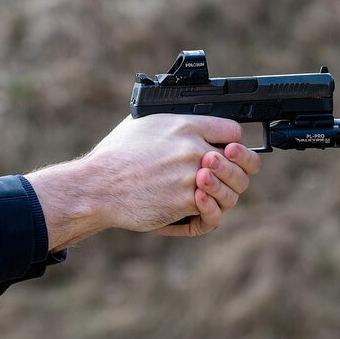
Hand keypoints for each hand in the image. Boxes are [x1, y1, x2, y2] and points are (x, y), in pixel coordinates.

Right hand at [26, 115, 261, 250]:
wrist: (97, 186)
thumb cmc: (115, 156)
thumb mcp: (144, 124)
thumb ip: (173, 125)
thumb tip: (188, 126)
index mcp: (185, 125)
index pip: (232, 130)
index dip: (234, 143)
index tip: (230, 152)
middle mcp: (193, 148)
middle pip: (241, 162)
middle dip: (239, 172)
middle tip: (229, 178)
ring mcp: (192, 175)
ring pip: (232, 190)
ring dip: (225, 196)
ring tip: (211, 196)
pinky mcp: (186, 201)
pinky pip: (213, 211)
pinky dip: (209, 214)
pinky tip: (200, 209)